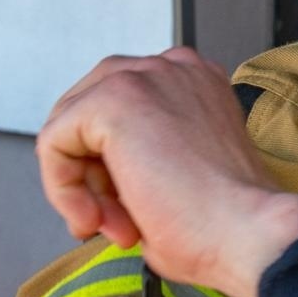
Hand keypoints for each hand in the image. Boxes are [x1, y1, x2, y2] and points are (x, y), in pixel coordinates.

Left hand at [35, 47, 297, 296]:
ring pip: (68, 124)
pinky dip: (63, 188)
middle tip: (116, 220)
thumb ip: (145, 150)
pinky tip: (96, 217)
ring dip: (79, 183)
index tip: (132, 214)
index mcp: (194, 80)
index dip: (112, 170)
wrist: (244, 229)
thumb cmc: (223, 217)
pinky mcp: (113, 99)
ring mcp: (143, 76)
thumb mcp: (181, 167)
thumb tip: (93, 172)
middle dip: (92, 173)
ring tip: (112, 221)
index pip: (121, 112)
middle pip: (90, 110)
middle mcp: (171, 67)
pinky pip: (53, 141)